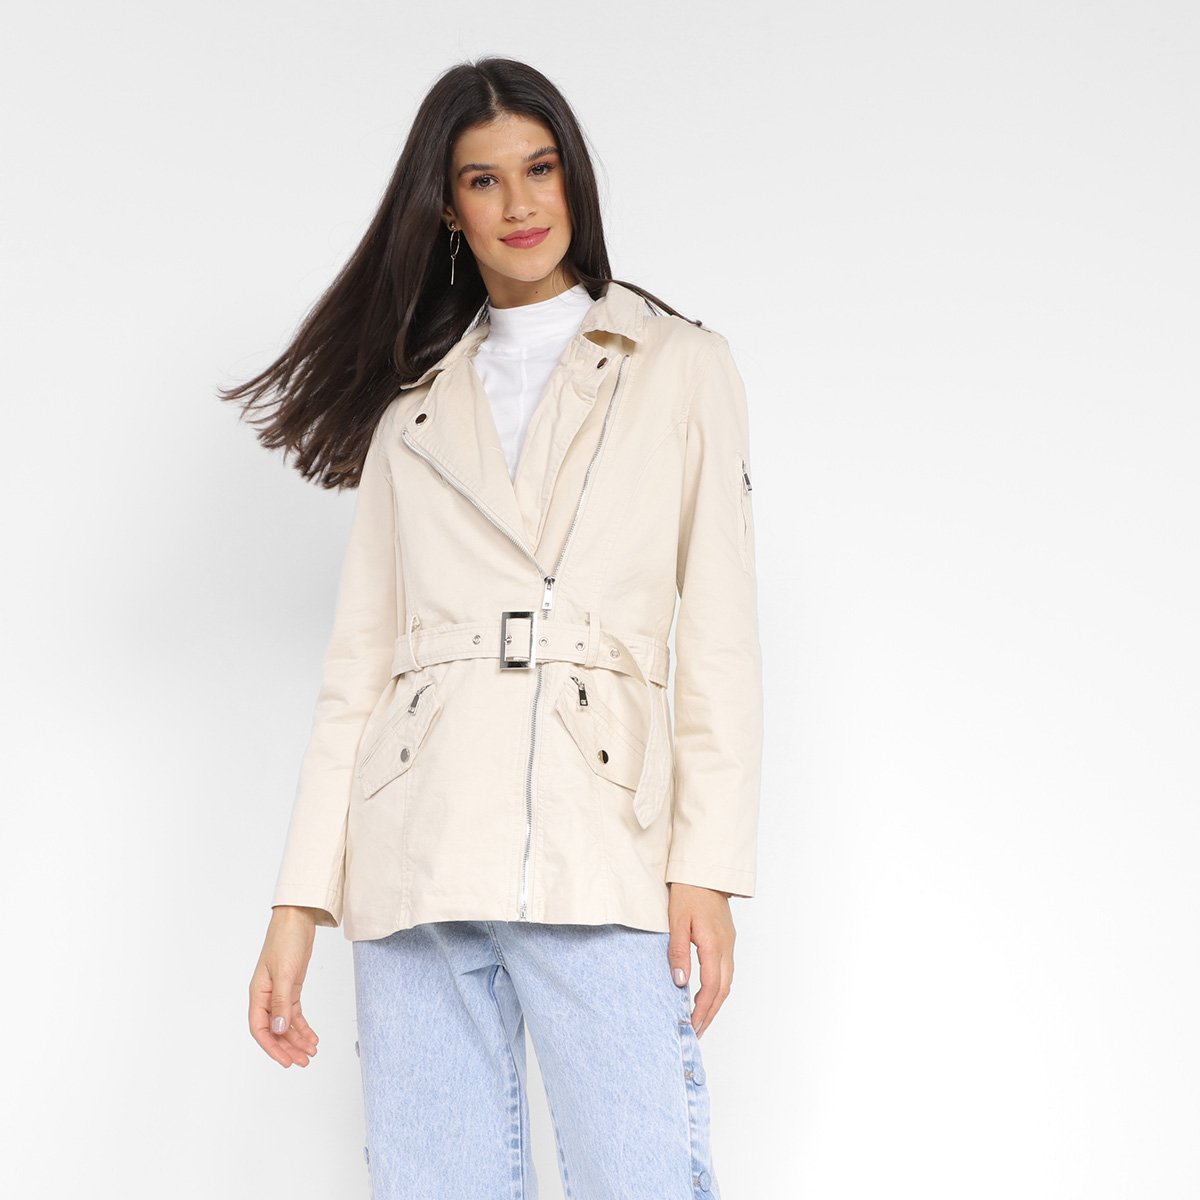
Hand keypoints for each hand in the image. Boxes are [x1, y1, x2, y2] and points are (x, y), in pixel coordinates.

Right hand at [248, 905, 322, 1066]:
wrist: (297, 920)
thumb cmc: (285, 941)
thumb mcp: (285, 973)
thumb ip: (282, 1003)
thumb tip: (278, 1030)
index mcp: (258, 994)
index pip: (260, 1029)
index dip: (272, 1048)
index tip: (286, 1061)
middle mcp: (266, 997)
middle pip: (274, 1031)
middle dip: (288, 1048)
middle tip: (303, 1062)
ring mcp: (279, 993)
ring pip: (286, 1025)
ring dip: (297, 1040)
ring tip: (312, 1053)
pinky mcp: (292, 988)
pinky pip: (295, 1014)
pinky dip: (303, 1027)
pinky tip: (313, 1037)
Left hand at [667, 882, 735, 1037]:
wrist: (705, 871)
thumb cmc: (688, 892)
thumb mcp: (677, 921)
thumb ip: (678, 952)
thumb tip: (680, 983)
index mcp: (714, 944)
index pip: (711, 987)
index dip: (702, 1010)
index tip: (691, 1027)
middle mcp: (726, 947)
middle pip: (722, 990)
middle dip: (710, 1013)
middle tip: (696, 1032)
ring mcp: (729, 943)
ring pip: (726, 982)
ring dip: (714, 1003)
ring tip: (700, 1020)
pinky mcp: (727, 939)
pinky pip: (725, 971)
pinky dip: (717, 988)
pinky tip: (706, 994)